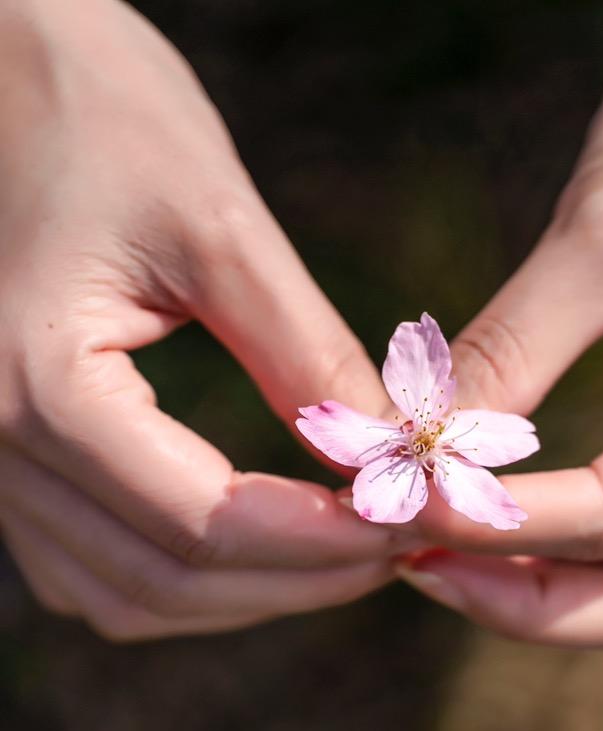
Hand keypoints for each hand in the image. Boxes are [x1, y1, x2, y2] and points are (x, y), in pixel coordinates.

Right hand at [0, 0, 407, 639]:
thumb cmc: (97, 113)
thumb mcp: (219, 230)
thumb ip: (306, 355)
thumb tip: (389, 450)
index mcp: (35, 386)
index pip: (202, 524)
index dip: (320, 542)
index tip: (408, 526)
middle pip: (162, 579)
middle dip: (293, 580)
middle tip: (392, 546)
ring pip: (124, 589)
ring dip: (241, 591)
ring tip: (341, 550)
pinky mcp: (11, 445)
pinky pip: (94, 557)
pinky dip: (184, 569)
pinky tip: (260, 538)